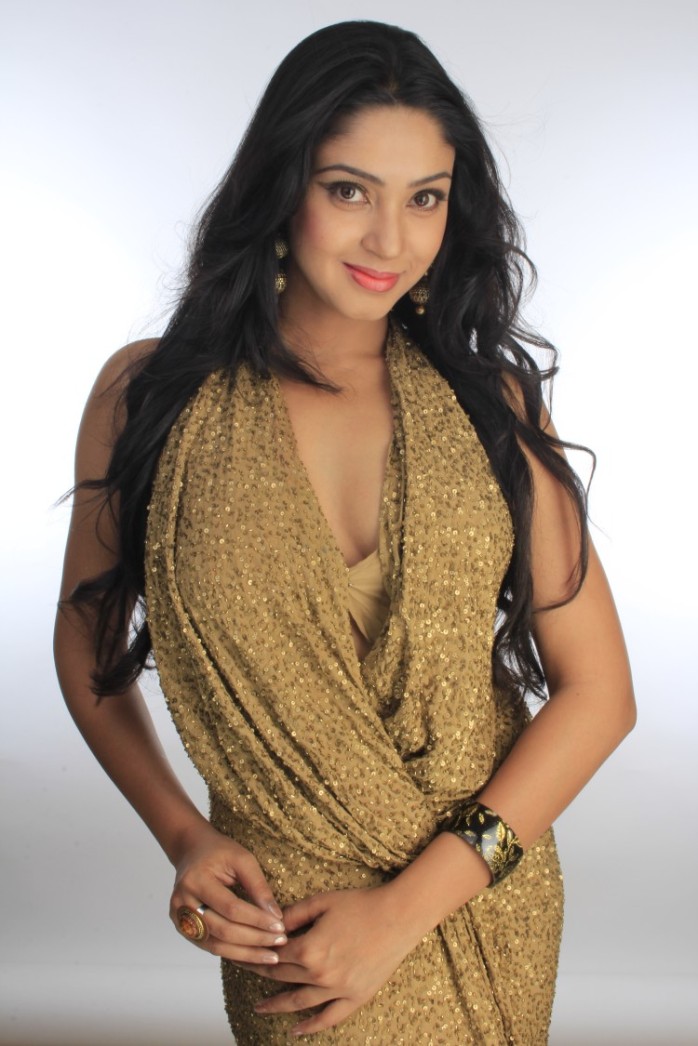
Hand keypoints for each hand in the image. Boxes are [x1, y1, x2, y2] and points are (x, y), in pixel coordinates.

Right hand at [170, 822, 286, 965]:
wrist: (191, 851)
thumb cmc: (219, 852)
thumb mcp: (242, 859)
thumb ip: (258, 886)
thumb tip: (275, 916)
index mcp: (196, 880)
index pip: (231, 908)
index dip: (257, 920)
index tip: (280, 925)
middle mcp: (182, 903)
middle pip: (223, 930)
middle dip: (254, 939)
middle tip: (280, 941)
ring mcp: (179, 919)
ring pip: (216, 945)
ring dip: (246, 953)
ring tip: (271, 955)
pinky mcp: (184, 929)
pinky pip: (210, 946)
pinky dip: (233, 953)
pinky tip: (253, 954)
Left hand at [246, 885, 419, 1036]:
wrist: (398, 916)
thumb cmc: (361, 904)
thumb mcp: (322, 902)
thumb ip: (293, 914)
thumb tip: (271, 923)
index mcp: (309, 948)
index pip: (273, 955)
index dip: (255, 953)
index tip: (240, 952)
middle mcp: (320, 974)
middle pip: (281, 977)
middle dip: (259, 974)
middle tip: (245, 972)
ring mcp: (338, 989)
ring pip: (299, 1003)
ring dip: (276, 1006)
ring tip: (259, 1008)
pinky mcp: (356, 997)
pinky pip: (329, 1018)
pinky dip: (311, 1027)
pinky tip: (296, 1030)